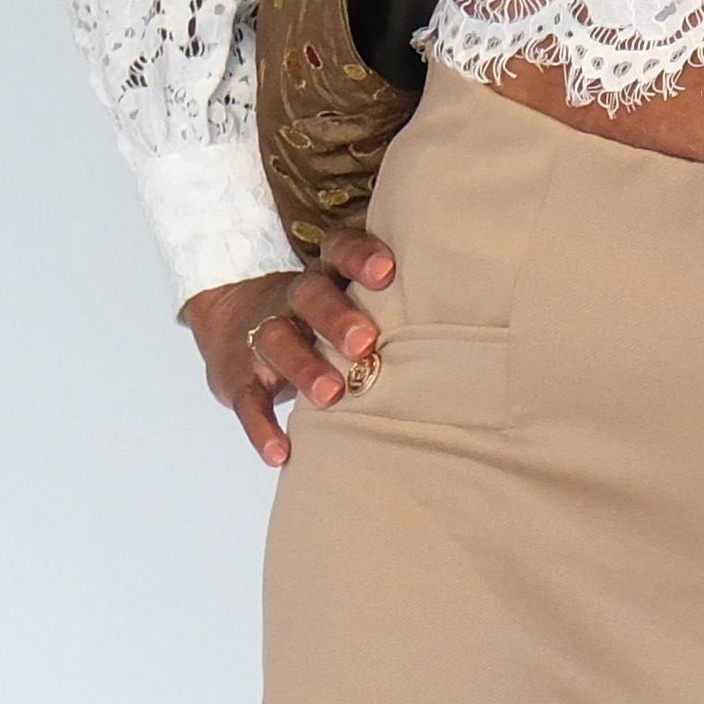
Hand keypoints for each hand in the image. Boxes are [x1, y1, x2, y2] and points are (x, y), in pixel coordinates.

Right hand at [184, 229, 393, 470]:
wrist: (227, 319)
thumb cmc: (317, 316)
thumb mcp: (345, 298)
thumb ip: (393, 308)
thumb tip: (476, 334)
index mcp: (325, 275)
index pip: (338, 250)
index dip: (361, 257)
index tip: (388, 273)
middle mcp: (293, 298)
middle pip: (310, 294)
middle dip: (336, 317)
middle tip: (366, 342)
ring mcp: (262, 334)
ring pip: (278, 341)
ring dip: (304, 367)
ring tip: (332, 396)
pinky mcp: (238, 375)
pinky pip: (248, 401)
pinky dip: (262, 428)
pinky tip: (281, 453)